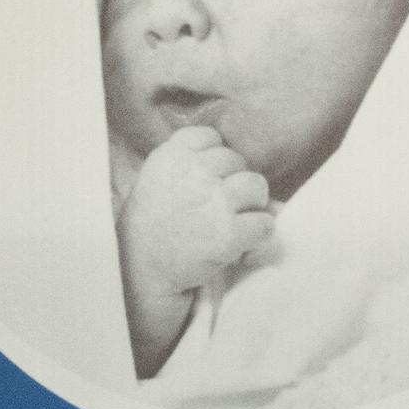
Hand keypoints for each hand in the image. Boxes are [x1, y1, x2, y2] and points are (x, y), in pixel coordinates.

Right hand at [117, 125, 273, 373]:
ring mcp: (214, 201)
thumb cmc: (154, 224)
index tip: (201, 183)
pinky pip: (265, 223)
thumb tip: (245, 171)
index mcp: (172, 155)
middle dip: (232, 183)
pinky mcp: (229, 233)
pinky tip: (239, 242)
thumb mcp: (158, 179)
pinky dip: (258, 234)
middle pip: (237, 161)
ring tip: (233, 221)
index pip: (212, 138)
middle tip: (215, 209)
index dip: (214, 161)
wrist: (143, 270)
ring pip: (257, 186)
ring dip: (251, 204)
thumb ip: (193, 163)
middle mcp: (194, 172)